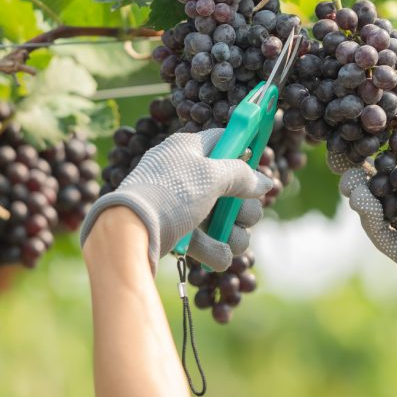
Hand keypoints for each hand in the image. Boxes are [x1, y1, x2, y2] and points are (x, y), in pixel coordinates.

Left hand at [80, 129, 271, 273]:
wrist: (131, 231)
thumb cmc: (170, 193)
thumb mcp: (211, 176)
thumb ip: (242, 175)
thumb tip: (265, 181)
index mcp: (188, 149)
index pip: (224, 139)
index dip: (244, 150)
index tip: (259, 163)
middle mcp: (185, 173)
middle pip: (231, 186)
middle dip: (244, 207)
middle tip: (242, 215)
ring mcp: (181, 203)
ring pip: (223, 217)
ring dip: (233, 232)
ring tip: (230, 241)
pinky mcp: (176, 230)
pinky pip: (206, 240)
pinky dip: (214, 249)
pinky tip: (217, 256)